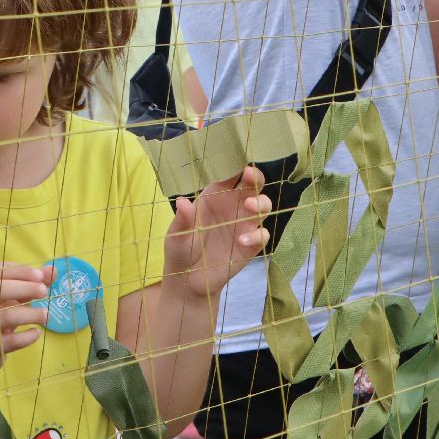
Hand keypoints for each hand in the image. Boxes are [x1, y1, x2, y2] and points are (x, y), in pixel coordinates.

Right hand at [0, 262, 49, 378]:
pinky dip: (26, 337)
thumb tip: (52, 271)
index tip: (40, 275)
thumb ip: (29, 284)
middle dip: (24, 288)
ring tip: (45, 315)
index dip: (20, 271)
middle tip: (44, 291)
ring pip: (5, 317)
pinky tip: (36, 333)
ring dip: (30, 314)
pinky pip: (10, 341)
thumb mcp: (6, 299)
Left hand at [164, 166, 271, 299]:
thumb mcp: (176, 234)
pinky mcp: (251, 246)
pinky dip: (256, 235)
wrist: (187, 280)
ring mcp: (244, 225)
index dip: (235, 164)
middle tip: (250, 176)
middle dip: (255, 178)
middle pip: (252, 185)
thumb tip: (182, 202)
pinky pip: (262, 235)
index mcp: (214, 196)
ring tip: (248, 207)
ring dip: (259, 203)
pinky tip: (242, 241)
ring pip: (263, 206)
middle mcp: (232, 206)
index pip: (229, 175)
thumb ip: (182, 220)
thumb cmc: (180, 248)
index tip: (237, 158)